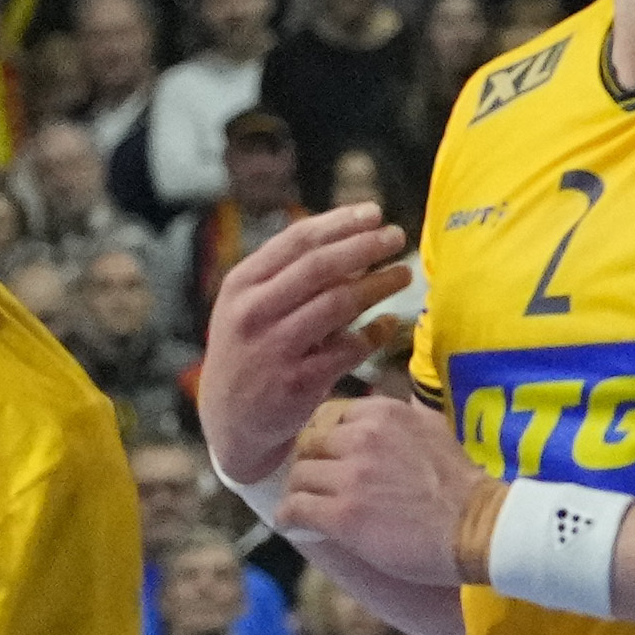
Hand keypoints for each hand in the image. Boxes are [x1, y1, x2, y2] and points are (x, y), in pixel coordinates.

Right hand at [197, 202, 419, 487]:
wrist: (230, 422)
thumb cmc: (250, 352)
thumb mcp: (248, 308)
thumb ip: (287, 275)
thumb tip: (350, 239)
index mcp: (240, 285)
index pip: (296, 240)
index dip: (340, 222)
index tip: (374, 212)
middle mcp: (252, 313)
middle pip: (320, 266)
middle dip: (365, 246)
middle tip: (397, 236)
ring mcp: (274, 349)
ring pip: (338, 303)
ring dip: (378, 284)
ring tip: (404, 274)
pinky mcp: (297, 383)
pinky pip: (349, 349)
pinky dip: (375, 333)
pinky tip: (390, 323)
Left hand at [274, 390, 482, 593]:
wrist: (479, 527)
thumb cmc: (461, 484)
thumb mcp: (432, 429)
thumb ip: (402, 416)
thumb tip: (383, 409)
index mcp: (384, 412)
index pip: (329, 415)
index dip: (323, 440)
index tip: (325, 458)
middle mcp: (362, 436)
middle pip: (309, 444)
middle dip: (310, 466)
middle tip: (313, 486)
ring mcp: (350, 475)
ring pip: (299, 476)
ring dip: (299, 493)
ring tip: (305, 508)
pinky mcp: (343, 513)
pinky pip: (295, 509)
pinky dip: (289, 518)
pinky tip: (294, 525)